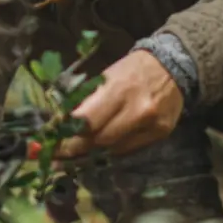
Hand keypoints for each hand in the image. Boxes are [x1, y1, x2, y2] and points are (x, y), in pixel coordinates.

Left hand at [55, 49, 183, 158]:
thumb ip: (87, 101)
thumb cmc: (132, 69)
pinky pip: (129, 150)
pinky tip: (101, 148)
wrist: (173, 67)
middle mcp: (137, 111)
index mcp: (119, 89)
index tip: (49, 144)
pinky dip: (112, 150)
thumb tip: (61, 123)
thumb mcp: (107, 77)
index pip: (88, 122)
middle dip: (75, 149)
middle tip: (57, 156)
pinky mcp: (161, 135)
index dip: (67, 137)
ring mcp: (151, 125)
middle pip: (99, 140)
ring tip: (74, 155)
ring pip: (113, 150)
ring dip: (92, 152)